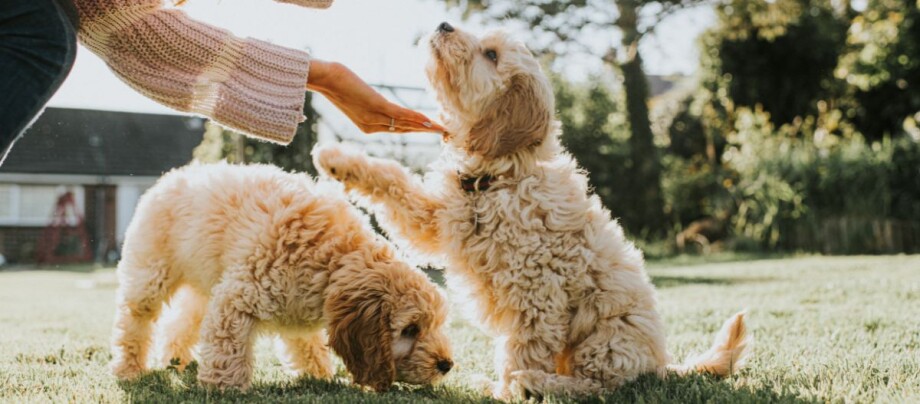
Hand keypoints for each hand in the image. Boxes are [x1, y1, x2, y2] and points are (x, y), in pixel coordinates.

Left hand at [307, 60, 446, 134]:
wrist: (325, 79)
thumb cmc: (336, 82)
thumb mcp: (352, 94)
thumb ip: (364, 99)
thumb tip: (369, 96)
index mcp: (366, 125)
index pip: (395, 129)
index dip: (413, 129)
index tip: (428, 128)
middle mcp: (371, 125)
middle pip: (403, 129)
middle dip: (423, 131)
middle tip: (442, 132)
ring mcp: (374, 117)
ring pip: (404, 124)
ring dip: (424, 127)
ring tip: (440, 129)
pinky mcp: (375, 106)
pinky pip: (399, 115)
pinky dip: (414, 119)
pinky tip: (427, 121)